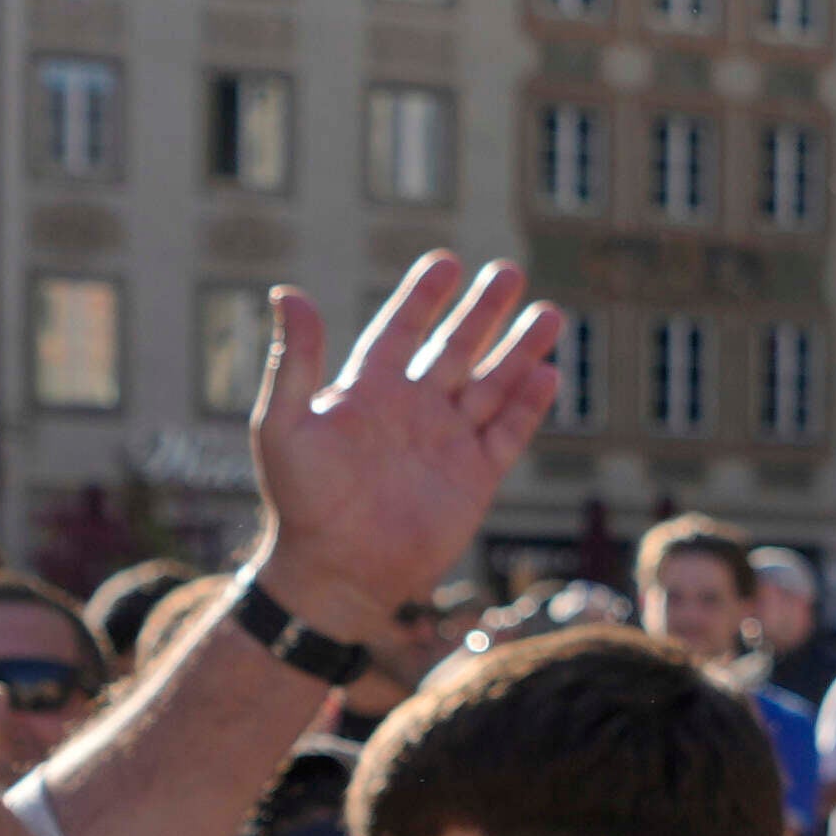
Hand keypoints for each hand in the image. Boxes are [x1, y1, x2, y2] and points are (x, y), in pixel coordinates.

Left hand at [243, 254, 563, 638]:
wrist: (336, 573)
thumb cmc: (300, 502)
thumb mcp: (285, 424)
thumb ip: (294, 360)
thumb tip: (288, 293)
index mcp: (369, 391)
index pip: (401, 329)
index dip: (424, 297)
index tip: (447, 263)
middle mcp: (413, 410)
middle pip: (457, 348)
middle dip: (484, 311)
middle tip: (510, 271)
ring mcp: (447, 442)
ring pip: (493, 385)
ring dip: (520, 350)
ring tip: (550, 314)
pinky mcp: (474, 478)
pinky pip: (509, 433)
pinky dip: (529, 406)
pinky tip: (549, 374)